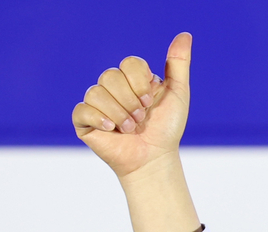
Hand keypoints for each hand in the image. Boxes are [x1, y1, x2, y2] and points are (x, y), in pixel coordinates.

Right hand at [72, 37, 203, 231]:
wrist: (154, 159)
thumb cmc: (166, 130)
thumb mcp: (178, 94)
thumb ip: (178, 64)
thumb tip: (185, 35)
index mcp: (131, 79)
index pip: (129, 63)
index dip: (140, 82)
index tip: (150, 101)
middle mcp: (113, 88)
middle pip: (111, 76)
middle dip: (130, 101)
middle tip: (141, 119)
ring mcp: (97, 104)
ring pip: (96, 92)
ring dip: (119, 113)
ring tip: (130, 129)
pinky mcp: (84, 122)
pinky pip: (82, 109)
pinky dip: (99, 119)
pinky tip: (112, 130)